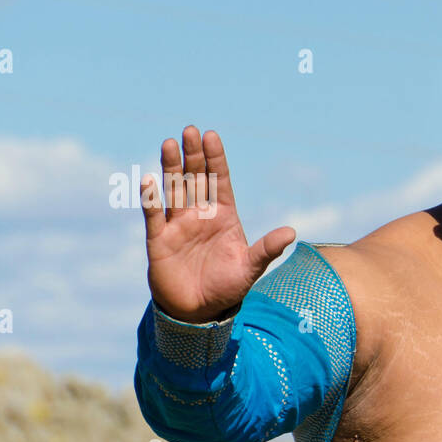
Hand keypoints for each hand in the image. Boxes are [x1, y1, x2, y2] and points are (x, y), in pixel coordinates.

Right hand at [141, 126, 294, 322]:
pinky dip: (151, 198)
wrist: (199, 311)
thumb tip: (291, 232)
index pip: (220, 180)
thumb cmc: (227, 286)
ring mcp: (178, 224)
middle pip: (196, 178)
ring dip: (170, 167)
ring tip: (169, 143)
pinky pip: (153, 215)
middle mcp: (199, 214)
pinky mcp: (159, 239)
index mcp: (223, 216)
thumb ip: (267, 249)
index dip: (216, 159)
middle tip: (190, 130)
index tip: (212, 136)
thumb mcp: (251, 268)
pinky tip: (149, 180)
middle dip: (193, 155)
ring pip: (173, 190)